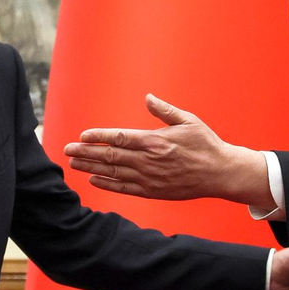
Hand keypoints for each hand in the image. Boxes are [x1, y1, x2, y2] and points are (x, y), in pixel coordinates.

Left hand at [64, 95, 273, 207]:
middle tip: (67, 150)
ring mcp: (149, 178)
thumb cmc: (205, 144)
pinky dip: (107, 184)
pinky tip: (93, 180)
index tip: (82, 136)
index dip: (98, 137)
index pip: (119, 138)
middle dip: (86, 153)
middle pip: (110, 156)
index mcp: (155, 141)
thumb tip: (148, 97)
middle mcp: (148, 161)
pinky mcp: (153, 192)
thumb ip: (165, 110)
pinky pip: (124, 189)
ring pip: (113, 173)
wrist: (221, 173)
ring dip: (91, 168)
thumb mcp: (188, 121)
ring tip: (74, 164)